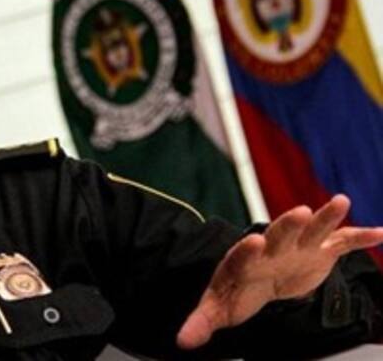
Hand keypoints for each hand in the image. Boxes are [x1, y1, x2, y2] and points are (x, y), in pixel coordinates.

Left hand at [176, 194, 382, 349]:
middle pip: (278, 234)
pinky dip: (360, 238)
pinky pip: (341, 243)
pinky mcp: (319, 252)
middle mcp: (272, 248)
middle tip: (298, 212)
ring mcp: (297, 247)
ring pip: (312, 230)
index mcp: (244, 261)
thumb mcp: (217, 308)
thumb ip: (201, 322)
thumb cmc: (237, 291)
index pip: (243, 255)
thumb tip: (181, 342)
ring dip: (326, 217)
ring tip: (341, 201)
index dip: (247, 250)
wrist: (258, 276)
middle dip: (287, 225)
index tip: (253, 242)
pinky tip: (381, 233)